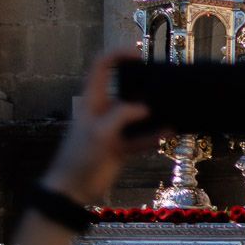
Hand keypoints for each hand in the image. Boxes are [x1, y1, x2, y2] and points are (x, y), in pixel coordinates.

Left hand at [40, 49, 165, 203]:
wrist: (72, 190)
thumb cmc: (80, 155)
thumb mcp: (100, 131)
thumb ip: (123, 114)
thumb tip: (146, 108)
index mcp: (93, 99)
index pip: (102, 66)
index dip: (118, 54)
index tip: (139, 55)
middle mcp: (104, 110)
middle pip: (126, 89)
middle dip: (144, 84)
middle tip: (164, 83)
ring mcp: (114, 128)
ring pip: (137, 114)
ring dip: (153, 112)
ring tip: (173, 107)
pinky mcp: (121, 147)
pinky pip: (141, 137)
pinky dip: (154, 135)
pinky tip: (168, 132)